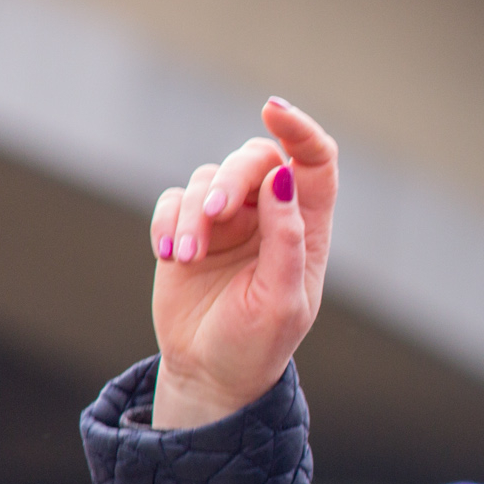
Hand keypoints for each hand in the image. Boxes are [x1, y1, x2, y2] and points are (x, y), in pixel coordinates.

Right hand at [149, 98, 337, 427]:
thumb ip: (286, 240)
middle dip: (231, 181)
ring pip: (209, 179)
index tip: (273, 110)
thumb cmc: (258, 342)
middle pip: (255, 159)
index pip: (315, 161)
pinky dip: (167, 221)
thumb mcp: (281, 300)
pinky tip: (169, 255)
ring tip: (186, 258)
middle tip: (215, 217)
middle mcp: (271, 213)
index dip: (300, 130)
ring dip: (193, 215)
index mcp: (307, 227)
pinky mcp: (188, 229)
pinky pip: (173, 199)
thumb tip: (283, 178)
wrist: (211, 373)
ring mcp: (228, 219)